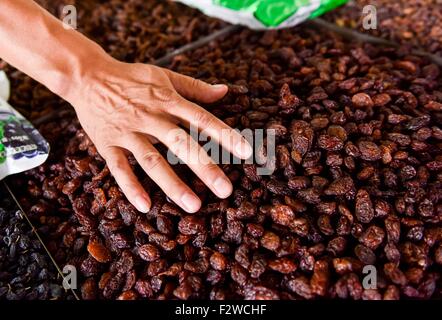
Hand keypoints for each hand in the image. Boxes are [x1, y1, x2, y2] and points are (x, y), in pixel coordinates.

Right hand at [67, 57, 251, 212]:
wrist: (87, 76)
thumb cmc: (131, 78)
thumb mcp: (164, 76)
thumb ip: (195, 87)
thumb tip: (225, 91)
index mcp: (167, 100)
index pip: (201, 119)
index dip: (224, 135)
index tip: (246, 153)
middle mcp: (150, 116)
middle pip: (181, 144)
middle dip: (205, 167)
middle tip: (226, 191)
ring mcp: (128, 132)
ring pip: (152, 160)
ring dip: (172, 184)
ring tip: (194, 206)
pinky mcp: (108, 144)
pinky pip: (119, 168)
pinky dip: (131, 187)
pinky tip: (146, 206)